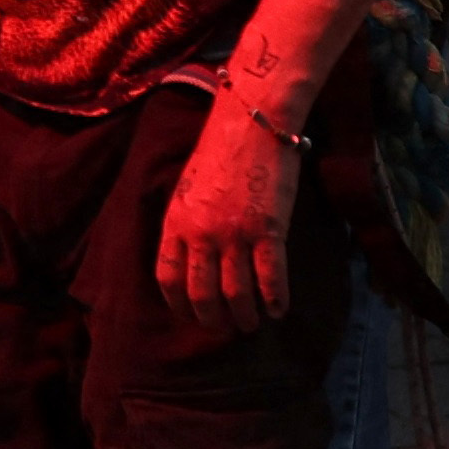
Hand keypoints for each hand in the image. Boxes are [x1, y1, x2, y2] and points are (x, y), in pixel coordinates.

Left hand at [155, 98, 301, 336]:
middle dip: (214, 319)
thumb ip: (186, 224)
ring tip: (252, 324)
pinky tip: (279, 310)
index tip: (190, 316)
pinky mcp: (268, 229)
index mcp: (176, 221)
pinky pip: (271, 278)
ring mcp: (235, 233)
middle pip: (202, 294)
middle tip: (226, 326)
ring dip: (245, 316)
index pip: (168, 278)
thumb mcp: (187, 188)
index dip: (179, 305)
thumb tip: (192, 260)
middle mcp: (201, 233)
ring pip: (237, 294)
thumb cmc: (219, 152)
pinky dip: (276, 300)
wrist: (251, 122)